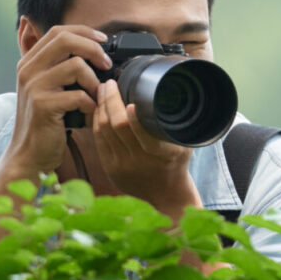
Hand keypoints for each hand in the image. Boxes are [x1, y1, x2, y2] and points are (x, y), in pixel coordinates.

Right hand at [1, 24, 109, 177]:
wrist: (29, 154)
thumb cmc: (46, 121)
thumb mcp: (49, 88)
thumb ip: (62, 67)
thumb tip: (96, 50)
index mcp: (29, 62)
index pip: (58, 32)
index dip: (84, 32)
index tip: (103, 41)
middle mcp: (27, 70)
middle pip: (65, 40)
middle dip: (93, 49)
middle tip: (106, 65)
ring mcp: (33, 86)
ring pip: (76, 65)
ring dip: (94, 81)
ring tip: (95, 96)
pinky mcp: (42, 105)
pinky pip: (78, 95)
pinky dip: (90, 104)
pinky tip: (87, 113)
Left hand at [92, 79, 199, 217]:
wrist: (166, 195)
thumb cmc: (176, 164)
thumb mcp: (183, 145)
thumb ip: (174, 125)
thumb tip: (168, 95)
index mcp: (162, 154)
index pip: (144, 134)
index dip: (134, 117)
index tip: (131, 101)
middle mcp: (139, 160)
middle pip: (118, 126)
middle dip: (110, 101)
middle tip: (109, 84)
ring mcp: (122, 165)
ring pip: (104, 131)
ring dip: (101, 108)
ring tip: (102, 91)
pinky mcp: (110, 168)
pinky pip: (99, 140)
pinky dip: (97, 121)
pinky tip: (98, 109)